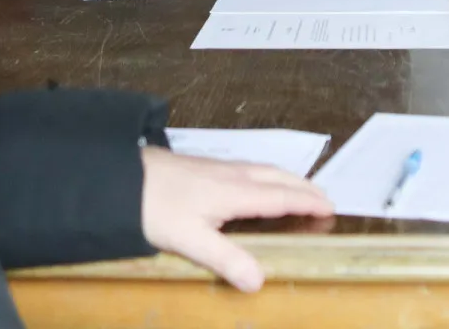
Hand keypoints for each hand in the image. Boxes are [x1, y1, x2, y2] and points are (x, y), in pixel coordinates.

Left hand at [140, 147, 334, 292]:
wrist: (119, 178)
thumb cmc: (154, 207)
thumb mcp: (190, 239)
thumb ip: (225, 259)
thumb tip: (259, 282)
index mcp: (234, 192)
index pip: (281, 196)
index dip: (307, 202)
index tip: (330, 207)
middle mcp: (231, 174)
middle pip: (277, 176)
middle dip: (303, 186)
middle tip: (324, 198)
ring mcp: (216, 167)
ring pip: (262, 168)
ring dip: (286, 178)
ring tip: (298, 189)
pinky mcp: (201, 166)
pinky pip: (247, 167)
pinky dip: (266, 175)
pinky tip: (253, 183)